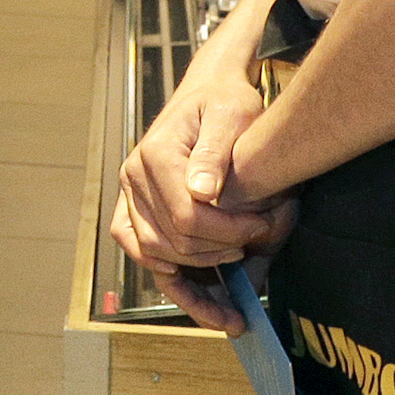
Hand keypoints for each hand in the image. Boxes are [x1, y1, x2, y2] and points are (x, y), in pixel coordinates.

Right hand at [108, 62, 294, 332]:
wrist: (209, 93)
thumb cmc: (225, 102)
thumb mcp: (230, 115)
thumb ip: (216, 153)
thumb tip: (202, 192)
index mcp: (153, 157)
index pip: (186, 216)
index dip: (228, 232)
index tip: (264, 228)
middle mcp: (133, 179)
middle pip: (171, 241)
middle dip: (218, 254)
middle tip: (259, 248)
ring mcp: (131, 197)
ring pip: (155, 256)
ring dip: (194, 281)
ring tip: (232, 301)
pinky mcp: (135, 211)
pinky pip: (144, 255)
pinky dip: (170, 281)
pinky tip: (201, 300)